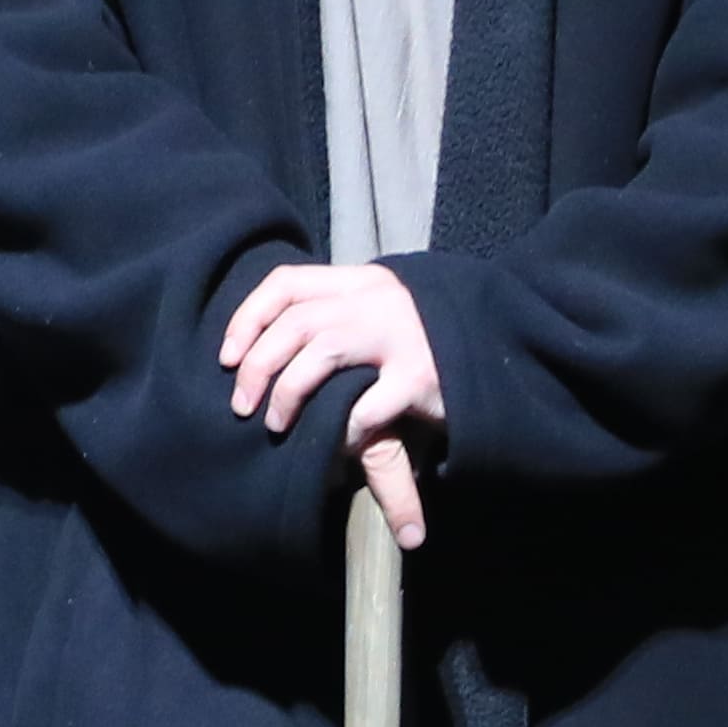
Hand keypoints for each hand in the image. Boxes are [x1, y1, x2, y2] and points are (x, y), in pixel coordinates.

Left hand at [216, 260, 438, 549]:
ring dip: (287, 393)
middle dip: (256, 366)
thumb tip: (269, 345)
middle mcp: (378, 300)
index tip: (227, 358)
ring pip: (321, 351)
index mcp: (362, 281)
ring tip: (277, 424)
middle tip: (242, 406)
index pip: (287, 283)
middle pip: (296, 321)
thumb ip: (339, 316)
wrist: (501, 348)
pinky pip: (366, 406)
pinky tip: (337, 445)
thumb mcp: (383, 315)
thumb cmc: (429, 339)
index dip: (247, 317)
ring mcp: (402, 336)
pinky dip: (342, 429)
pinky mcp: (422, 376)